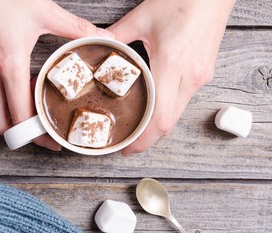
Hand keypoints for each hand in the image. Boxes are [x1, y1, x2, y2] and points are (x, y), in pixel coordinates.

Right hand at [0, 0, 112, 150]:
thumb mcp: (44, 12)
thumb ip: (76, 28)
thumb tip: (102, 37)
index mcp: (10, 65)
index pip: (20, 115)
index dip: (36, 134)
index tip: (52, 141)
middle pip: (2, 124)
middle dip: (22, 135)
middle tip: (43, 134)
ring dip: (13, 120)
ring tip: (35, 118)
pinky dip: (6, 104)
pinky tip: (23, 95)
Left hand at [108, 0, 235, 155]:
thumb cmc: (183, 0)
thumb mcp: (142, 17)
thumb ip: (116, 36)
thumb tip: (97, 46)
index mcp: (172, 64)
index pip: (158, 118)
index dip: (143, 140)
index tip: (127, 149)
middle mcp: (189, 77)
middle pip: (168, 123)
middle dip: (148, 139)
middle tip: (128, 143)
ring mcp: (200, 77)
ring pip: (177, 114)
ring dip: (157, 125)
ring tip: (139, 127)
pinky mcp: (204, 73)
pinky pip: (184, 101)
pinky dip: (167, 110)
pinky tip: (155, 106)